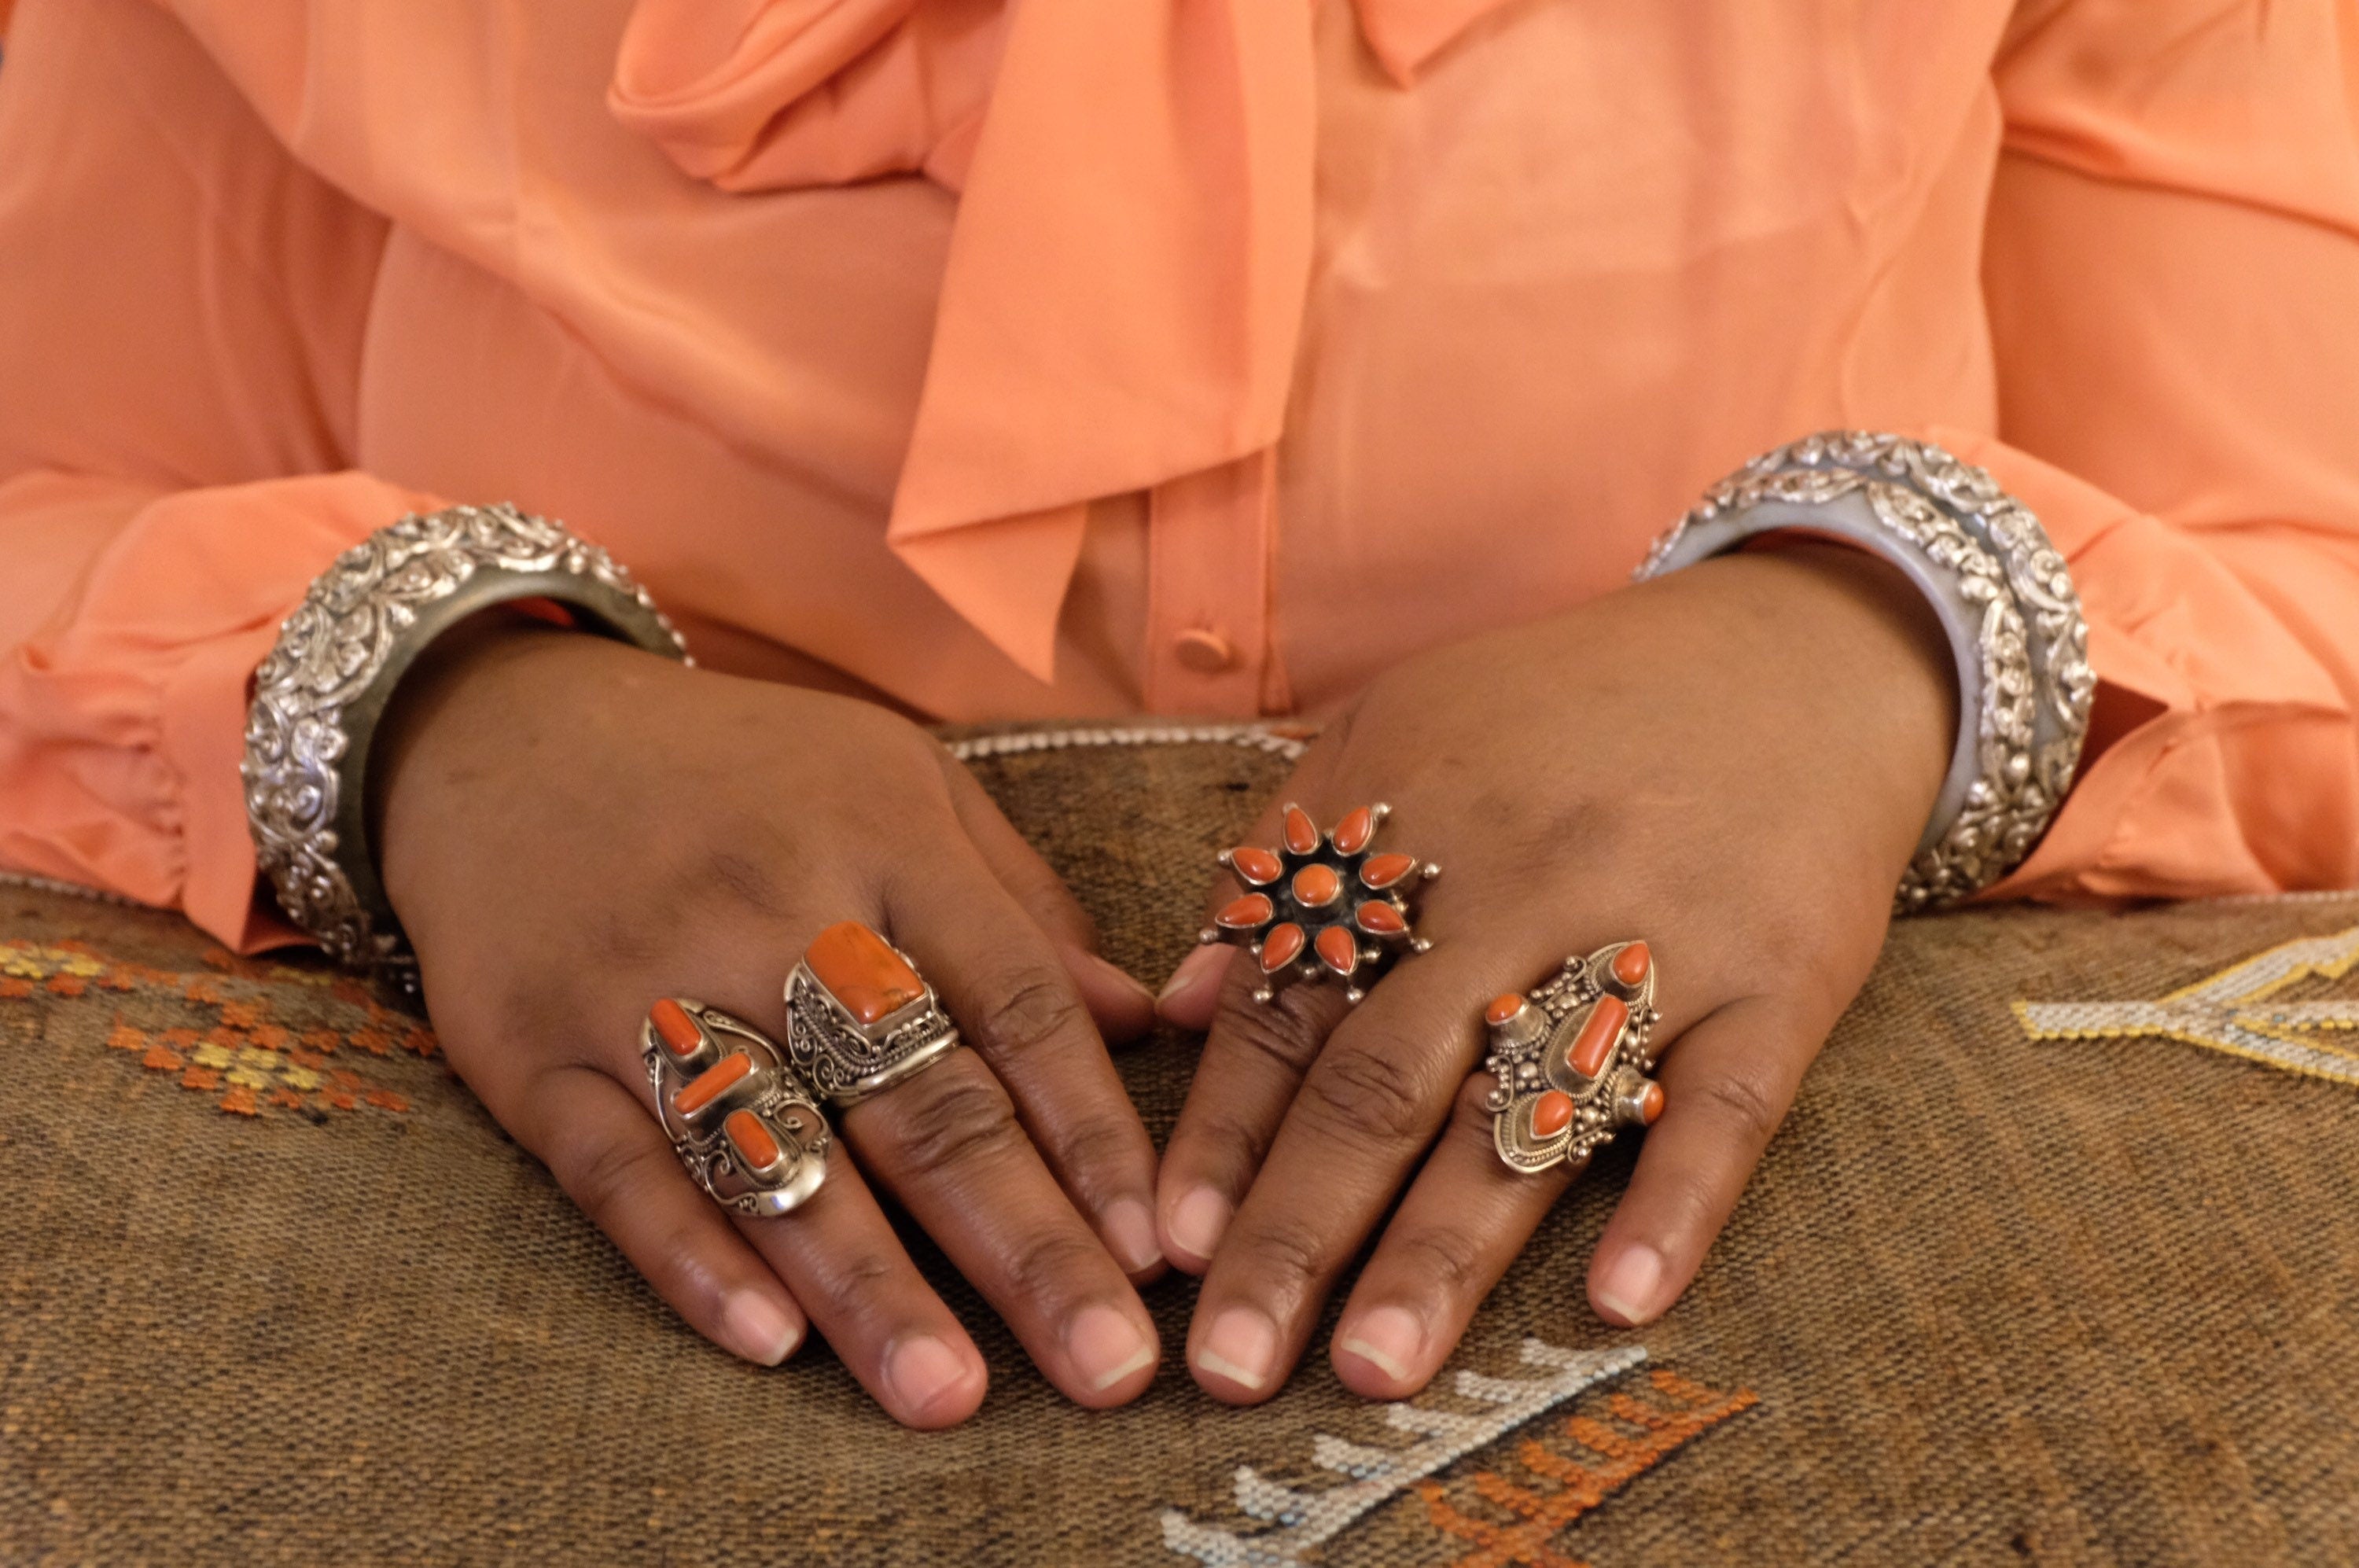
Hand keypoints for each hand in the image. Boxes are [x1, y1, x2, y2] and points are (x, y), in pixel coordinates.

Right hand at [373, 622, 1165, 1426]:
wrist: (504, 730)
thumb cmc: (743, 772)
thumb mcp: (900, 784)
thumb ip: (1018, 905)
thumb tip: (1139, 1023)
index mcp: (886, 842)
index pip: (1017, 1002)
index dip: (1093, 1132)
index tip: (1158, 1248)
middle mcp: (775, 913)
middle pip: (918, 1098)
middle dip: (1022, 1242)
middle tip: (1105, 1364)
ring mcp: (648, 983)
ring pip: (777, 1151)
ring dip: (870, 1284)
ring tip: (949, 1395)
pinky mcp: (533, 1050)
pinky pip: (618, 1169)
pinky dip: (692, 1256)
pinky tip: (768, 1342)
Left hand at [1152, 544, 1954, 1400]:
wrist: (1790, 652)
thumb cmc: (1564, 713)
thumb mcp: (1396, 736)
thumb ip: (1285, 868)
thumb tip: (1177, 1009)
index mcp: (1408, 838)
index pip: (1289, 1009)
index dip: (1222, 1136)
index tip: (1165, 1249)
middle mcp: (1517, 892)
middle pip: (1388, 1081)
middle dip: (1300, 1229)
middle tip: (1233, 1366)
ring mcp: (1654, 937)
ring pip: (1535, 1112)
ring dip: (1448, 1249)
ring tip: (1375, 1367)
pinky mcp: (1780, 979)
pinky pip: (1727, 1104)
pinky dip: (1676, 1200)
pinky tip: (1620, 1300)